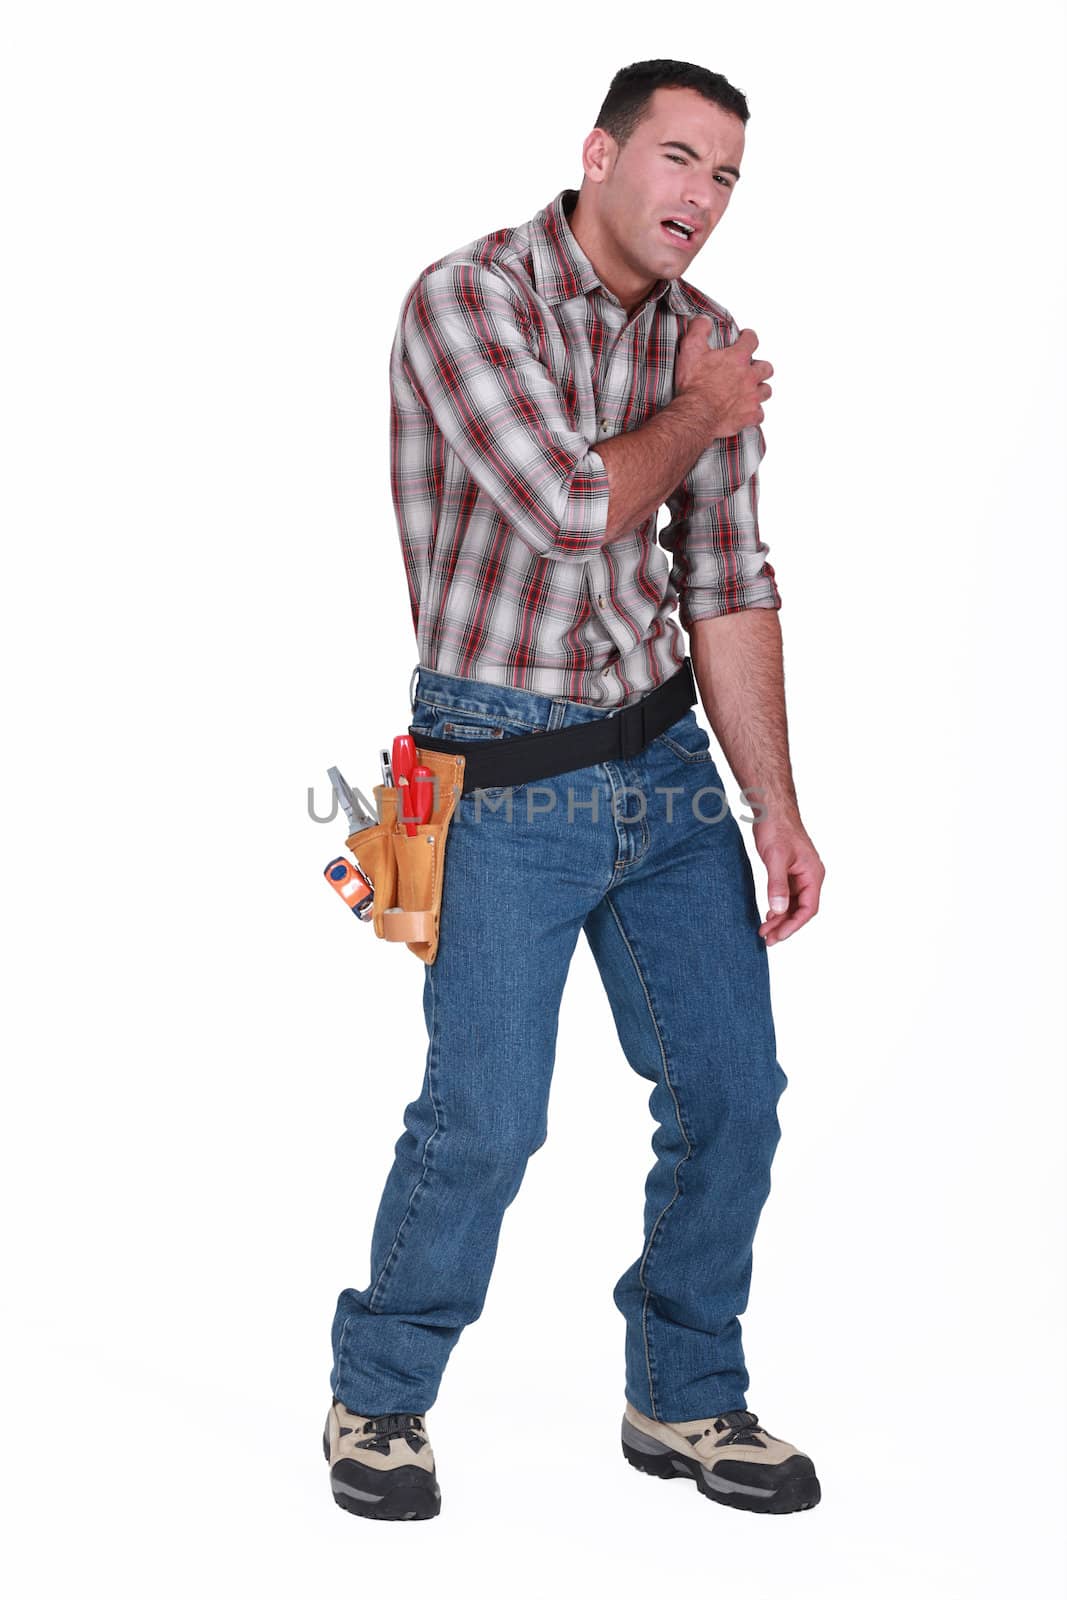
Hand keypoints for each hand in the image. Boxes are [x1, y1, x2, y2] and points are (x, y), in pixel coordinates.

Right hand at [674, 317, 773, 439]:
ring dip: (760, 389)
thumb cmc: (693, 385)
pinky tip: (748, 412)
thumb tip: (704, 320)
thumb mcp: (691, 349)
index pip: (752, 340)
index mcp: (737, 358)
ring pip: (766, 390)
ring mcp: (751, 397)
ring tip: (752, 390)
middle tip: (751, 368)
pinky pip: (759, 414)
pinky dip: (755, 413)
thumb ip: (699, 330)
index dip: (749, 337)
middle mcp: (749, 376)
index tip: (746, 337)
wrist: (695, 415)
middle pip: (766, 367)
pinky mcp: (749, 416)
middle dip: (760, 366)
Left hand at [752, 813, 824, 944]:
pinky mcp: (790, 871)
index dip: (793, 925)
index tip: (778, 936)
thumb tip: (779, 910)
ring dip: (780, 918)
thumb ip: (778, 885)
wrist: (771, 809)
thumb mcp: (775, 858)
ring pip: (793, 903)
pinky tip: (768, 914)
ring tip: (764, 931)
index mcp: (813, 874)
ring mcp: (800, 874)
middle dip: (785, 925)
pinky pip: (787, 895)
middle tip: (767, 939)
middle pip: (801, 909)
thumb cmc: (777, 828)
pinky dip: (778, 906)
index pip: (809, 909)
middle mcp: (810, 876)